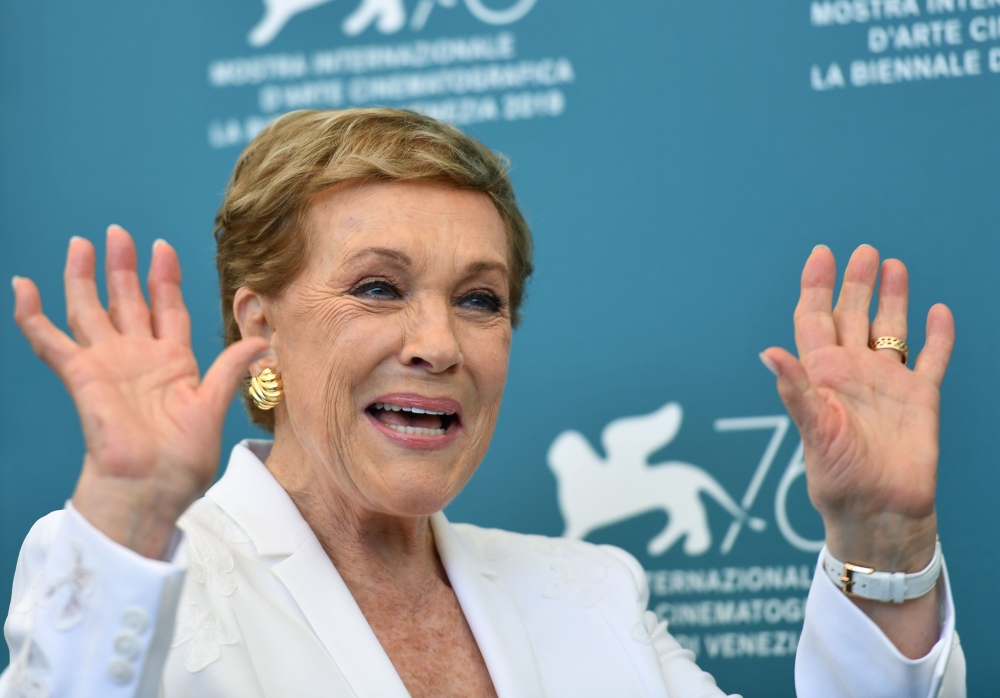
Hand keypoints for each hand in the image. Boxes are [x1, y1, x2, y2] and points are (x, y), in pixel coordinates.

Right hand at [13, 226, 268, 558]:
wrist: (150, 487)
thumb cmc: (183, 459)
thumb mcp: (214, 407)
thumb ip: (231, 368)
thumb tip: (263, 342)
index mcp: (173, 362)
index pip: (167, 308)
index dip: (164, 278)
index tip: (162, 247)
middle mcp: (138, 357)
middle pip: (128, 300)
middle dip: (124, 267)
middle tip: (120, 233)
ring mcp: (107, 364)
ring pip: (90, 310)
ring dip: (84, 277)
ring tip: (82, 243)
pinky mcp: (80, 376)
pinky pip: (49, 340)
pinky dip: (33, 314)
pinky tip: (23, 286)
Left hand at [762, 245, 953, 656]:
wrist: (880, 514)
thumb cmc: (838, 480)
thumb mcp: (814, 431)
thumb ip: (796, 390)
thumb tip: (768, 353)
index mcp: (822, 376)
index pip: (814, 320)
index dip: (816, 287)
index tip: (821, 254)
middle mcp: (853, 373)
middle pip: (852, 316)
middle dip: (855, 284)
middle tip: (862, 251)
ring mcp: (887, 384)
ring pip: (890, 330)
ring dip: (892, 299)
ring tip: (893, 265)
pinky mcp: (921, 400)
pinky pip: (931, 359)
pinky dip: (938, 336)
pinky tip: (939, 312)